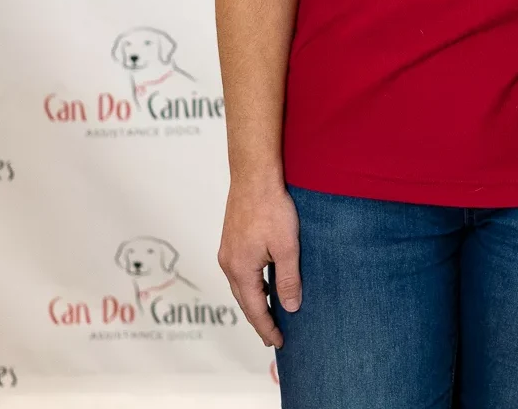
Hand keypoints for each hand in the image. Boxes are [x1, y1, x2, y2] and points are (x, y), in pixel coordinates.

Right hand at [218, 178, 300, 347]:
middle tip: (274, 335)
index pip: (255, 309)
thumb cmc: (272, 207)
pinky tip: (264, 281)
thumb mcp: (287, 246)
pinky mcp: (231, 239)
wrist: (254, 175)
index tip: (279, 343)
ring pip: (241, 286)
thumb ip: (288, 278)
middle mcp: (229, 264)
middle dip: (259, 319)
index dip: (267, 328)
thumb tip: (290, 307)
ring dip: (255, 300)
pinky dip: (252, 283)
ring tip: (271, 312)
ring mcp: (227, 251)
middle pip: (245, 301)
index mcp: (241, 270)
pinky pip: (240, 271)